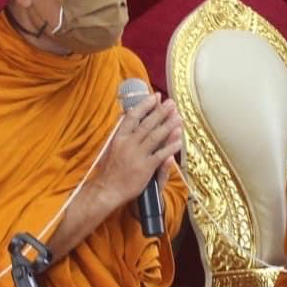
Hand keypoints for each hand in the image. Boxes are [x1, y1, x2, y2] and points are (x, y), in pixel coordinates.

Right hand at [95, 92, 182, 213]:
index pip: (133, 116)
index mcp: (119, 138)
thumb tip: (125, 114)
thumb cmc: (109, 169)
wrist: (107, 190)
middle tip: (171, 103)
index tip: (154, 96)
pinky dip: (171, 146)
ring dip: (169, 125)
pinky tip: (179, 139)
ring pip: (156, 136)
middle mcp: (128, 144)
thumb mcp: (110, 146)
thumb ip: (119, 130)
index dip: (145, 105)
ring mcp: (137, 155)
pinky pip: (161, 154)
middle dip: (161, 112)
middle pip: (148, 124)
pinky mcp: (145, 167)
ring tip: (178, 117)